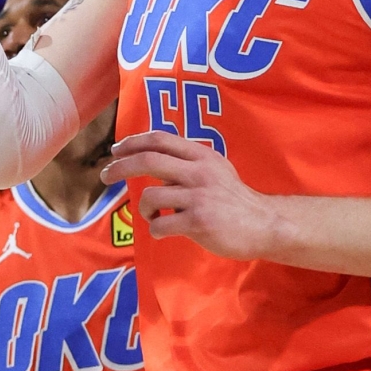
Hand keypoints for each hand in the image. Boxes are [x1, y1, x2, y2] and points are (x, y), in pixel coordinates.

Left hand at [107, 131, 276, 259]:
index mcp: (200, 154)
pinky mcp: (199, 221)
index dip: (133, 142)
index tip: (116, 150)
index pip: (160, 139)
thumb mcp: (215, 168)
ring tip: (151, 215)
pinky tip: (162, 231)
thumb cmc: (236, 198)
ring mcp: (198, 196)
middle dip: (120, 166)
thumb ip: (188, 162)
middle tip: (105, 175)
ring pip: (151, 195)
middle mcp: (198, 170)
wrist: (265, 224)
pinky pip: (162, 223)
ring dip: (143, 208)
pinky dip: (156, 228)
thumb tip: (154, 164)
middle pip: (148, 160)